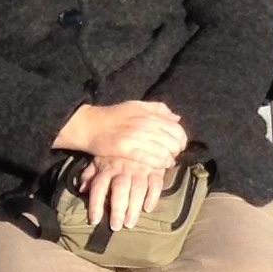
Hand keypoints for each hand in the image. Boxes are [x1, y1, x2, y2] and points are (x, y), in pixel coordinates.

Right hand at [54, 99, 186, 169]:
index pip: (176, 129)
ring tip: (166, 162)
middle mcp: (145, 124)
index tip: (179, 145)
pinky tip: (160, 165)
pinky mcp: (126, 149)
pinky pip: (150, 159)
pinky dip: (159, 164)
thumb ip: (159, 109)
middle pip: (173, 142)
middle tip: (172, 155)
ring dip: (169, 159)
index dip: (182, 139)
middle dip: (176, 151)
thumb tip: (177, 118)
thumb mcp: (138, 105)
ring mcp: (136, 137)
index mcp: (149, 114)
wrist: (90, 124)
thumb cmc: (114, 116)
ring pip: (164, 152)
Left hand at [79, 154, 172, 231]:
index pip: (99, 186)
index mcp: (108, 167)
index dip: (96, 203)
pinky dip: (153, 196)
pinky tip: (148, 208)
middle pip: (119, 189)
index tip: (95, 220)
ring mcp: (141, 168)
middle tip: (116, 226)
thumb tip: (82, 189)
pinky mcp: (156, 169)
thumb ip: (89, 174)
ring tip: (130, 223)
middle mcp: (124, 168)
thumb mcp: (99, 159)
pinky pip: (156, 183)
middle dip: (117, 209)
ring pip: (138, 189)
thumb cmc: (116, 152)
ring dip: (134, 207)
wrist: (141, 133)